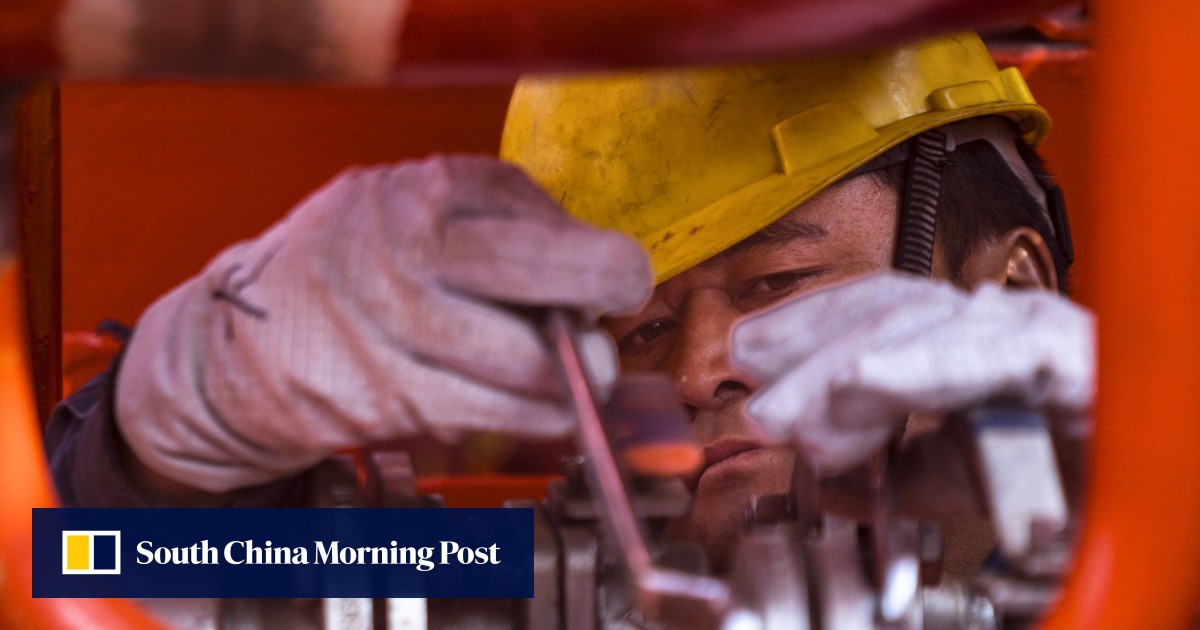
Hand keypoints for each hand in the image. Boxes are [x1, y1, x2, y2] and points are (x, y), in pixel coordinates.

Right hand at [116, 156, 651, 492]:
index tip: (620, 277)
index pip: (540, 225)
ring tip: (572, 370)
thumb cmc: (358, 263)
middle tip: (608, 329)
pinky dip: (537, 416)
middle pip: (538, 277)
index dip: (600, 260)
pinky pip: (495, 415)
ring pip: (527, 365)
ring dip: (571, 377)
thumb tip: (604, 275)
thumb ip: (507, 222)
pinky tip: (541, 405)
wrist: (248, 336)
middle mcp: (406, 254)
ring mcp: (393, 329)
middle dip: (600, 300)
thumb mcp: (421, 203)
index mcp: (425, 193)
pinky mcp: (389, 398)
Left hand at [731, 272, 1093, 472]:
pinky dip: (914, 367)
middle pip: (883, 311)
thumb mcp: (964, 477)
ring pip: (915, 325)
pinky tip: (861, 382)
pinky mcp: (1065, 353)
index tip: (749, 357)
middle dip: (806, 351)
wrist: (1155, 491)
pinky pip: (978, 353)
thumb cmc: (1074, 479)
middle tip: (755, 397)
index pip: (874, 308)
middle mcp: (997, 321)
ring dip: (840, 371)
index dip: (807, 328)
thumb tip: (828, 478)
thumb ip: (900, 470)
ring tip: (791, 413)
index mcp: (969, 339)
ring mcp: (1031, 329)